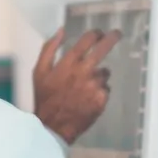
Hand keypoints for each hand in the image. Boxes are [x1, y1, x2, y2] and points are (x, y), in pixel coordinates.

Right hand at [33, 28, 121, 144]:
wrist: (53, 126)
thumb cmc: (45, 98)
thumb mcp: (39, 71)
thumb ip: (49, 48)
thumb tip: (61, 30)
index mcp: (69, 63)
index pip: (87, 40)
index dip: (96, 34)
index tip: (100, 32)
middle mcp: (84, 72)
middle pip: (103, 49)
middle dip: (112, 38)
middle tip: (117, 34)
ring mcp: (95, 86)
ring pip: (104, 74)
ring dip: (98, 76)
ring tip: (85, 87)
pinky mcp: (101, 99)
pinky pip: (105, 90)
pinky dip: (99, 92)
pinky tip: (88, 99)